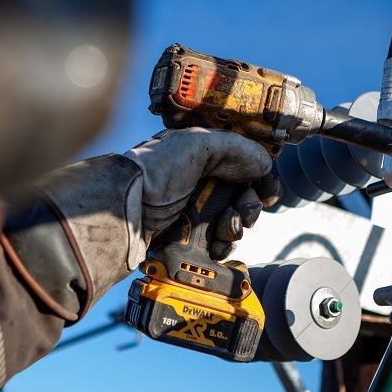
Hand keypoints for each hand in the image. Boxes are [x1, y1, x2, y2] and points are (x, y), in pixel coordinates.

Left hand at [124, 128, 280, 258]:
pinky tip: (215, 246)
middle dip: (250, 207)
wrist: (122, 214)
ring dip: (236, 229)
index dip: (261, 179)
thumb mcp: (195, 143)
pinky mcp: (185, 241)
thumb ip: (235, 147)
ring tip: (223, 229)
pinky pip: (216, 247)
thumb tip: (265, 162)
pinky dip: (222, 248)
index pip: (243, 168)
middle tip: (244, 213)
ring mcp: (191, 214)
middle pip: (242, 198)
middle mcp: (198, 184)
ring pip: (232, 225)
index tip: (269, 192)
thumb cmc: (153, 173)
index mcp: (201, 158)